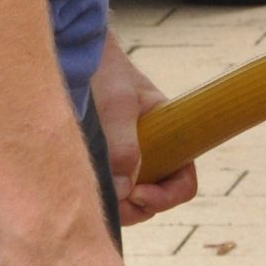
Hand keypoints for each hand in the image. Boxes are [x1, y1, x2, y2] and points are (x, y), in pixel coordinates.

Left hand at [92, 37, 196, 226]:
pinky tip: (88, 183)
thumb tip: (124, 191)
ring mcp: (130, 159)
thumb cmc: (108, 74)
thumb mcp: (118, 107)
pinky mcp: (107, 163)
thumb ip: (123, 147)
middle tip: (113, 200)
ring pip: (133, 200)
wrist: (82, 58)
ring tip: (98, 191)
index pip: (184, 182)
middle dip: (137, 208)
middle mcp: (154, 153)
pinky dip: (104, 196)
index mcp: (171, 138)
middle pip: (157, 199)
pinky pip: (112, 191)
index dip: (166, 197)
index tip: (138, 193)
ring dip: (120, 206)